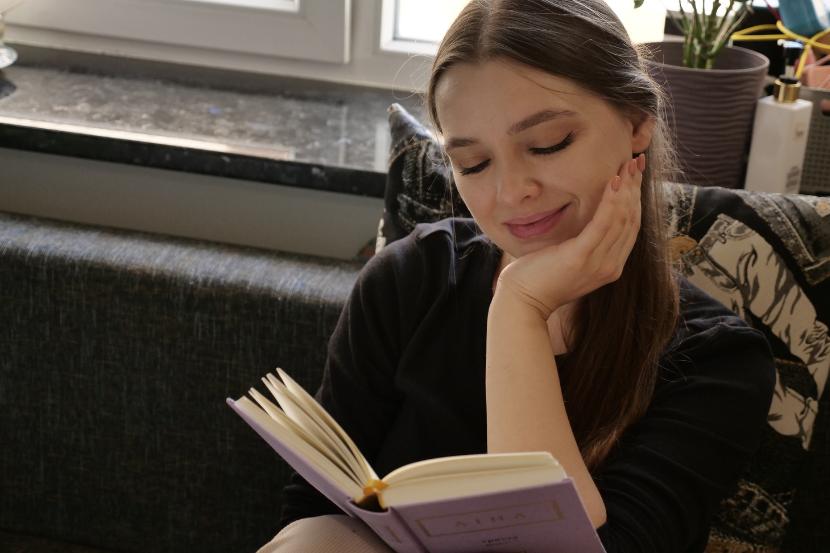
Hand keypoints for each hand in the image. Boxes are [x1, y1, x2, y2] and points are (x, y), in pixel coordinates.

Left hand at [495, 154, 643, 318]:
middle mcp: (610, 266)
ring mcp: (598, 264)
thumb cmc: (540, 277)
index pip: (631, 227)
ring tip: (627, 164)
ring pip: (621, 219)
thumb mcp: (571, 259)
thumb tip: (590, 219)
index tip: (636, 174)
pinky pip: (602, 225)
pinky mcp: (580, 257)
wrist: (523, 301)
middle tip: (637, 161)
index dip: (636, 197)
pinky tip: (612, 182)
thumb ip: (586, 243)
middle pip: (631, 220)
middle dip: (635, 188)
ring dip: (626, 188)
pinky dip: (609, 201)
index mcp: (610, 266)